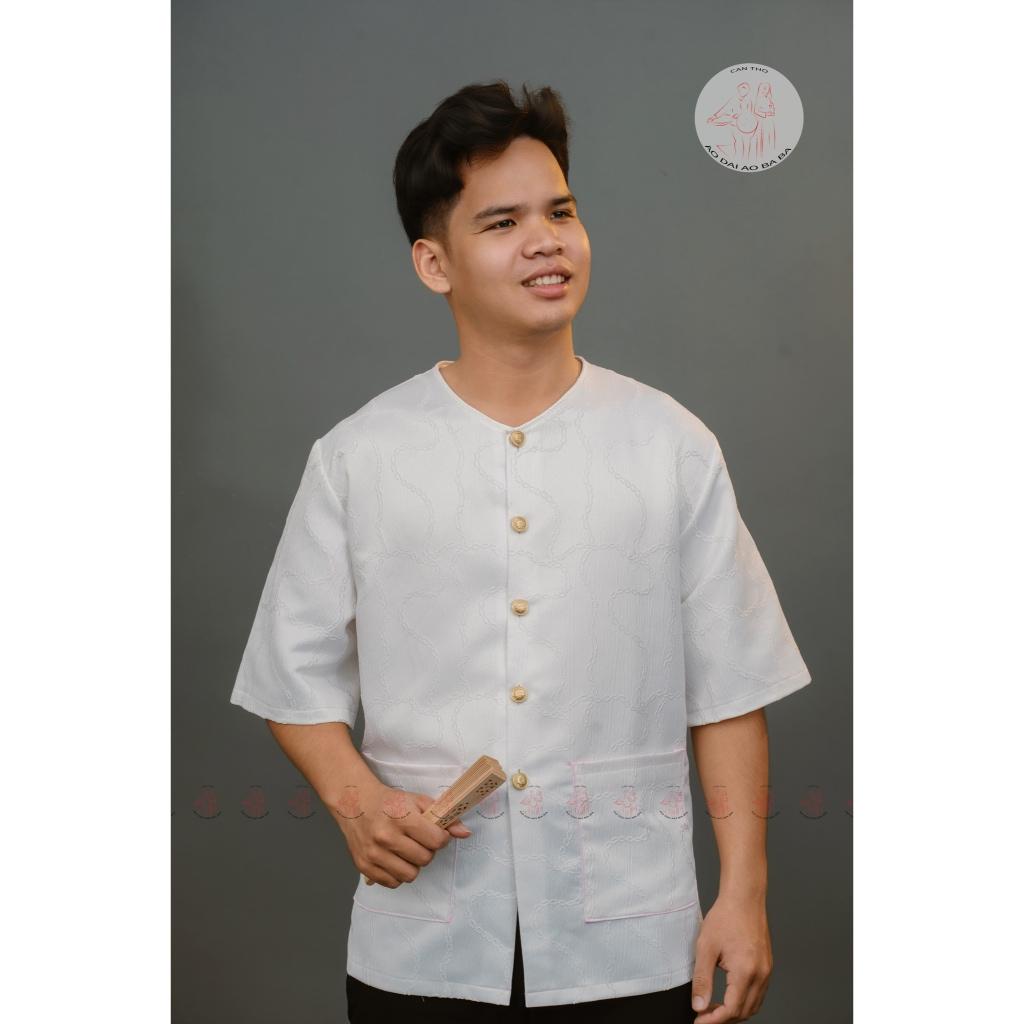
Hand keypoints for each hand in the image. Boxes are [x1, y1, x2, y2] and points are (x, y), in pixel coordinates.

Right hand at [332, 780, 471, 887]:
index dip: (441, 838)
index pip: (436, 841)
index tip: (436, 833)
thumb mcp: (417, 801)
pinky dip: (397, 874)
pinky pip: (393, 883)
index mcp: (402, 818)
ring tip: (407, 851)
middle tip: (419, 841)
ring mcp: (374, 854)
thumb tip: (465, 833)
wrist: (354, 803)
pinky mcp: (364, 867)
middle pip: (425, 859)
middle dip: (427, 851)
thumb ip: (443, 816)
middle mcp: (386, 838)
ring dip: (413, 865)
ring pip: (410, 875)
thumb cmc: (389, 802)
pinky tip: (394, 859)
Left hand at [690, 893, 772, 1021]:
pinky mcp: (767, 966)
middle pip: (744, 1012)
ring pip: (753, 1005)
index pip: (731, 1009)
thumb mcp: (705, 947)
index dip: (714, 1020)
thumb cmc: (726, 917)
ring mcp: (766, 971)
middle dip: (723, 1018)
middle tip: (703, 1015)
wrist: (744, 898)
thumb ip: (702, 979)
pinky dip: (744, 1001)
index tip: (699, 1021)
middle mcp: (761, 975)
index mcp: (746, 971)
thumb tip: (699, 1005)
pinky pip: (758, 994)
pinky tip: (729, 995)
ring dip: (734, 1011)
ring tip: (714, 1008)